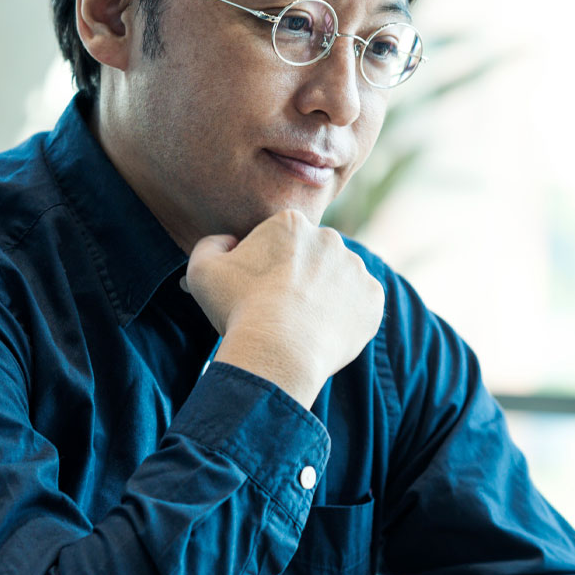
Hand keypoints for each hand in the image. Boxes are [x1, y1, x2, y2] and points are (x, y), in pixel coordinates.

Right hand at [181, 210, 383, 406]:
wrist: (277, 352)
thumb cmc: (238, 309)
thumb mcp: (201, 270)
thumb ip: (211, 244)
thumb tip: (228, 242)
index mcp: (291, 222)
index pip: (281, 238)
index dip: (267, 263)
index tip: (258, 287)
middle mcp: (330, 237)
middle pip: (313, 255)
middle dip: (300, 275)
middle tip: (282, 307)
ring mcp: (356, 267)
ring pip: (338, 278)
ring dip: (325, 294)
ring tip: (303, 322)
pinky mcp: (373, 297)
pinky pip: (361, 303)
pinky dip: (347, 315)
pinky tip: (324, 330)